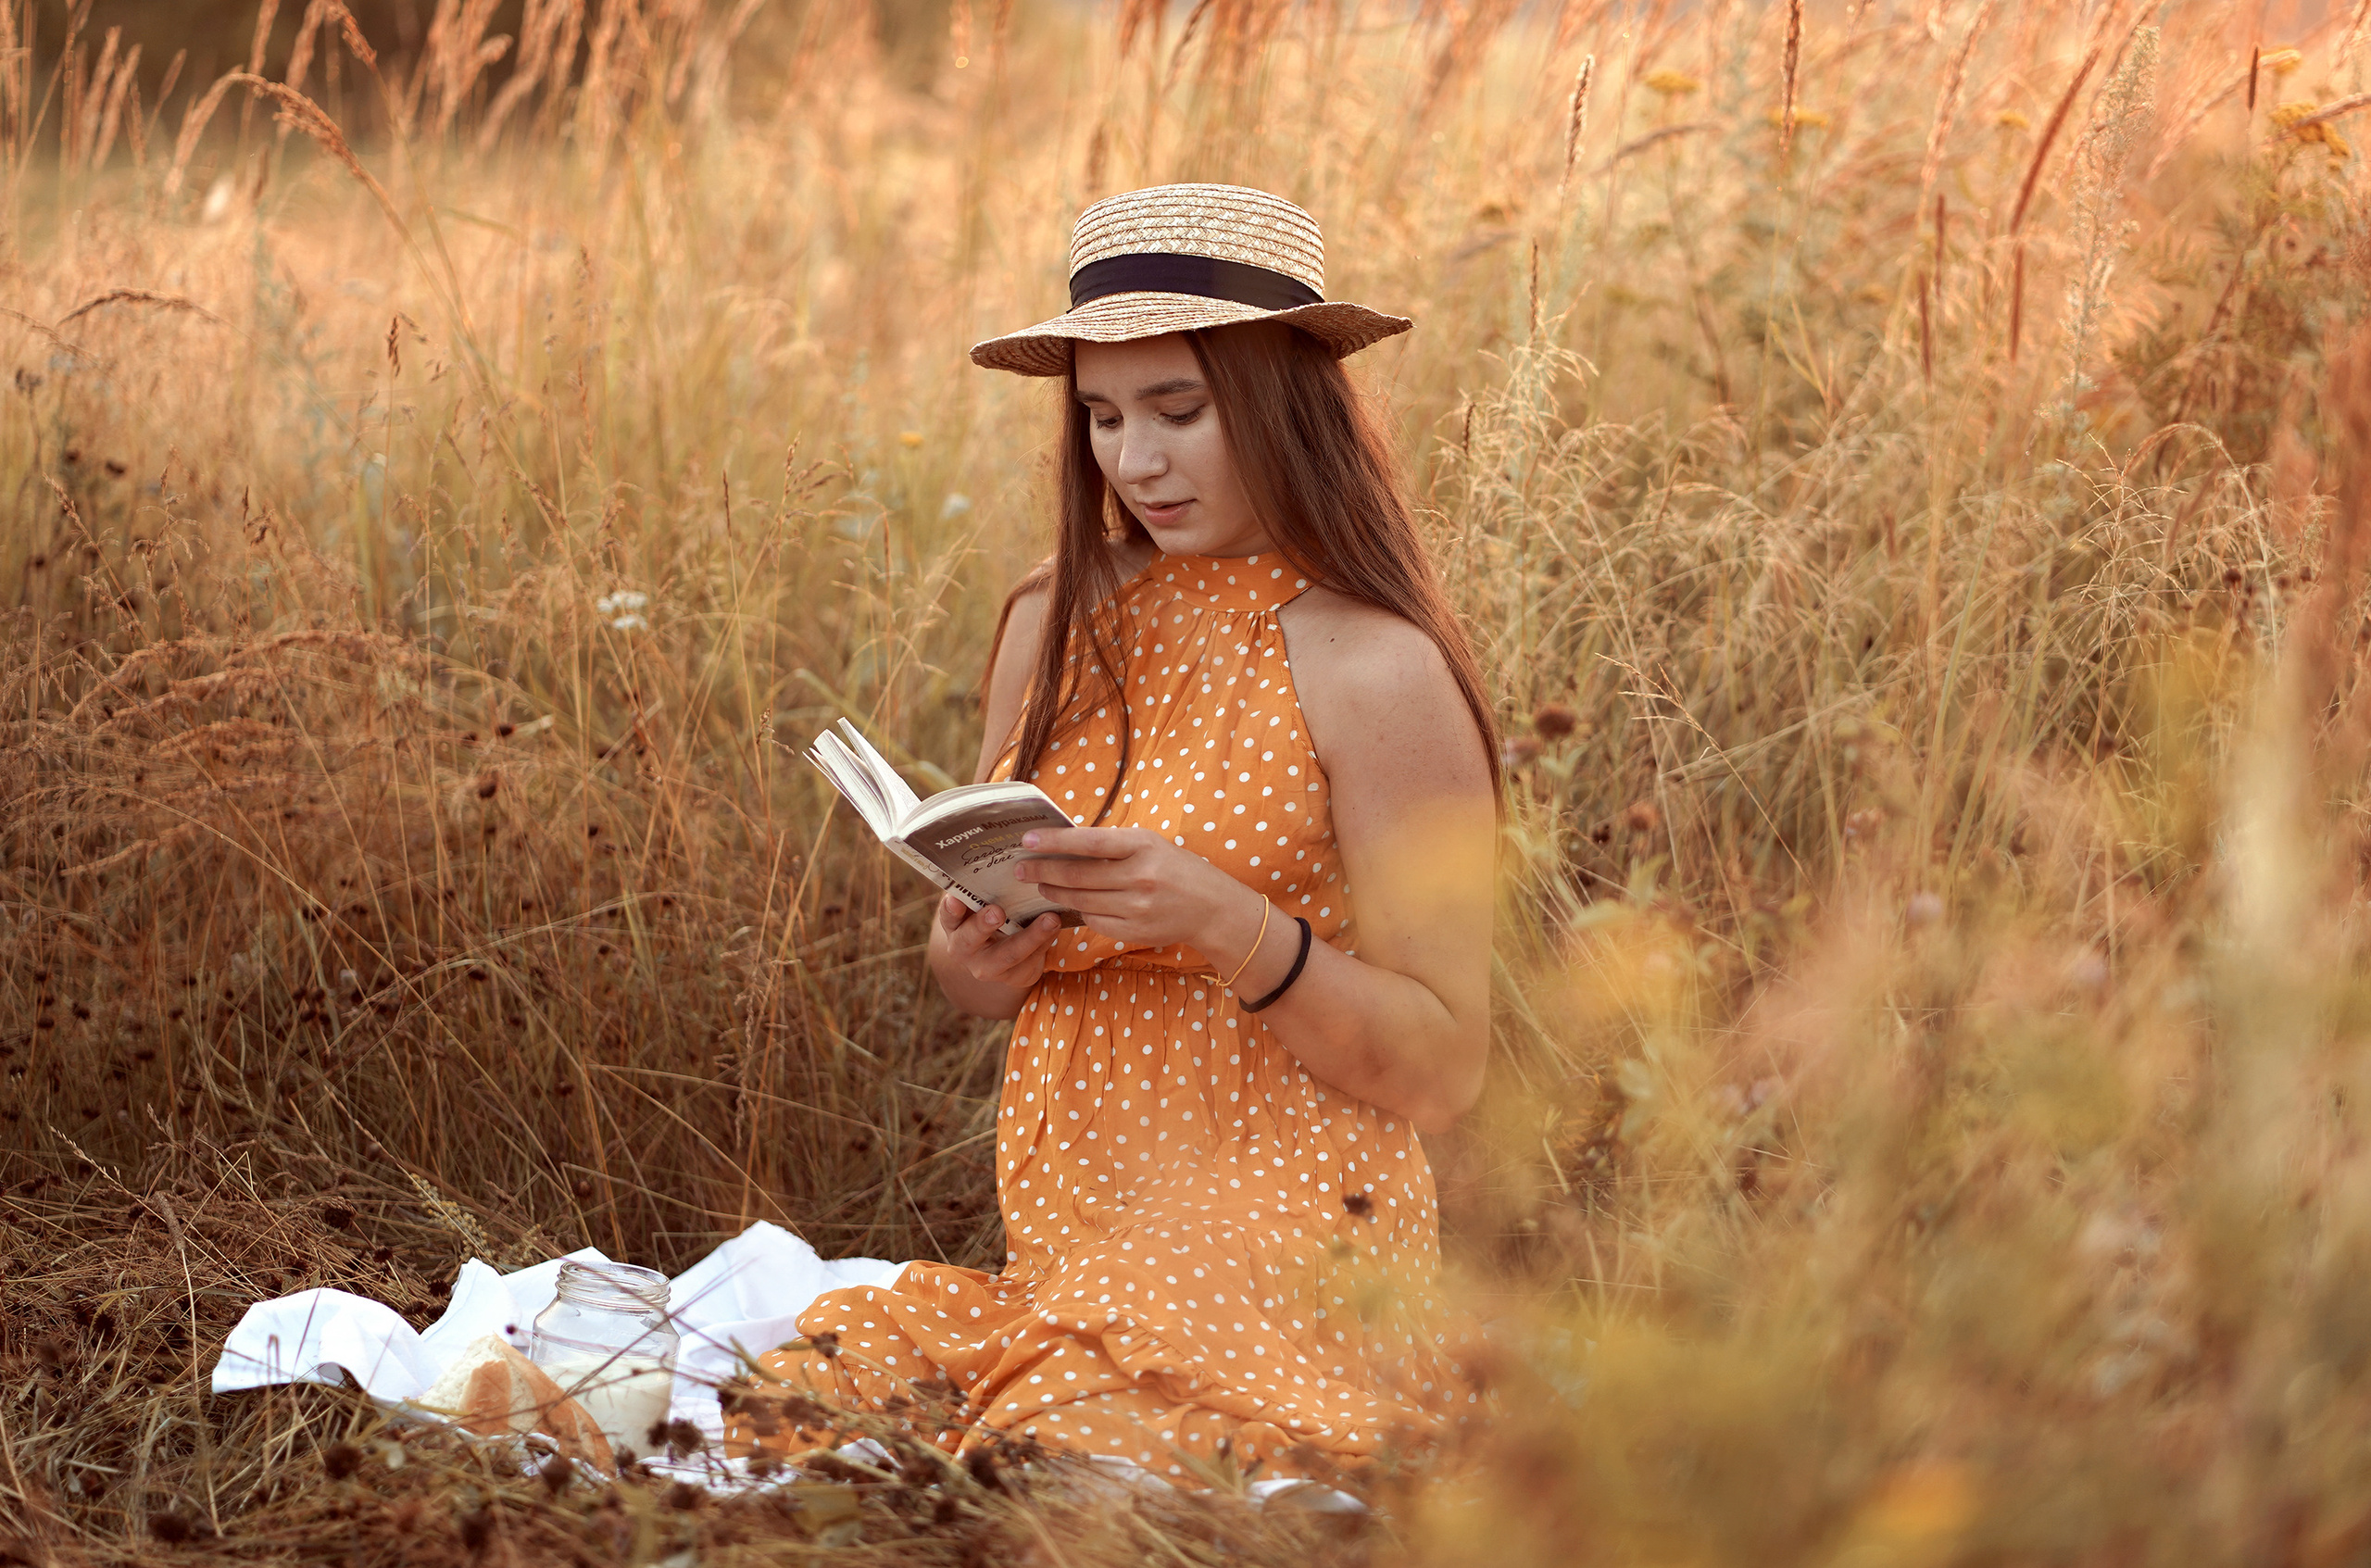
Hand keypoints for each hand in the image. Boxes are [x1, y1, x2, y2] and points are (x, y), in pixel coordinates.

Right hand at [937, 894, 1059, 988]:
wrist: (1004, 955)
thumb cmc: (991, 914)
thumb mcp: (981, 904)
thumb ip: (984, 888)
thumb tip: (1006, 857)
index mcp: (954, 925)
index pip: (948, 916)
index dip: (951, 909)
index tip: (955, 899)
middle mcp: (965, 949)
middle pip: (970, 939)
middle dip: (983, 925)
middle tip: (997, 912)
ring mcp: (989, 967)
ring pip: (1009, 954)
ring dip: (1031, 936)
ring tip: (1050, 919)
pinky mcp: (1015, 976)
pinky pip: (1032, 959)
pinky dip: (1047, 940)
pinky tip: (1058, 926)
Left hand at [1011, 827, 1251, 955]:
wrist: (1212, 908)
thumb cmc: (1176, 868)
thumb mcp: (1150, 844)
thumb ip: (1113, 844)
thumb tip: (1065, 844)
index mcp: (1143, 846)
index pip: (1088, 842)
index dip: (1054, 842)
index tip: (1028, 841)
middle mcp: (1139, 877)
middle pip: (1077, 876)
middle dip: (1043, 872)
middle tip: (1020, 868)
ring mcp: (1136, 908)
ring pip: (1080, 901)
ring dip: (1055, 893)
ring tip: (1040, 885)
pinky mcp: (1134, 932)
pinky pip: (1094, 921)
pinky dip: (1079, 911)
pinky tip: (1070, 904)